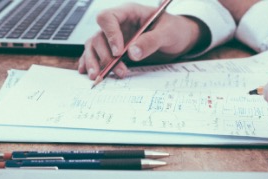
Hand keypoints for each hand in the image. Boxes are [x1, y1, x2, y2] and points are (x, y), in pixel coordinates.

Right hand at [78, 3, 206, 79]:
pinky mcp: (114, 50)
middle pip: (99, 36)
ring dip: (94, 62)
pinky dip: (90, 63)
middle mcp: (118, 25)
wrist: (180, 39)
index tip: (118, 52)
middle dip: (105, 55)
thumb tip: (132, 53)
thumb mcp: (168, 33)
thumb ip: (151, 41)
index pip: (108, 18)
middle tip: (117, 70)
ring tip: (98, 76)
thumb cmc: (175, 30)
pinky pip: (96, 54)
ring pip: (94, 46)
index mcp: (129, 13)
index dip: (110, 35)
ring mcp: (114, 38)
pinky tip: (87, 72)